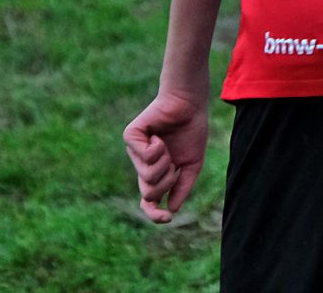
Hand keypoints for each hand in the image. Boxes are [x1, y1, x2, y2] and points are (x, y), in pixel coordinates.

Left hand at [123, 90, 208, 222]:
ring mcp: (135, 152)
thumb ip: (182, 187)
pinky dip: (157, 148)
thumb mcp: (192, 165)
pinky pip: (144, 156)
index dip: (155, 214)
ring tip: (166, 146)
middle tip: (174, 164)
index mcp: (157, 173)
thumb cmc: (191, 130)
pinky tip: (159, 136)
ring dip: (164, 162)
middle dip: (166, 181)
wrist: (190, 104)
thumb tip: (171, 210)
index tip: (167, 218)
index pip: (149, 202)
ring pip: (146, 176)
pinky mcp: (131, 137)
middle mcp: (142, 165)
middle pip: (148, 192)